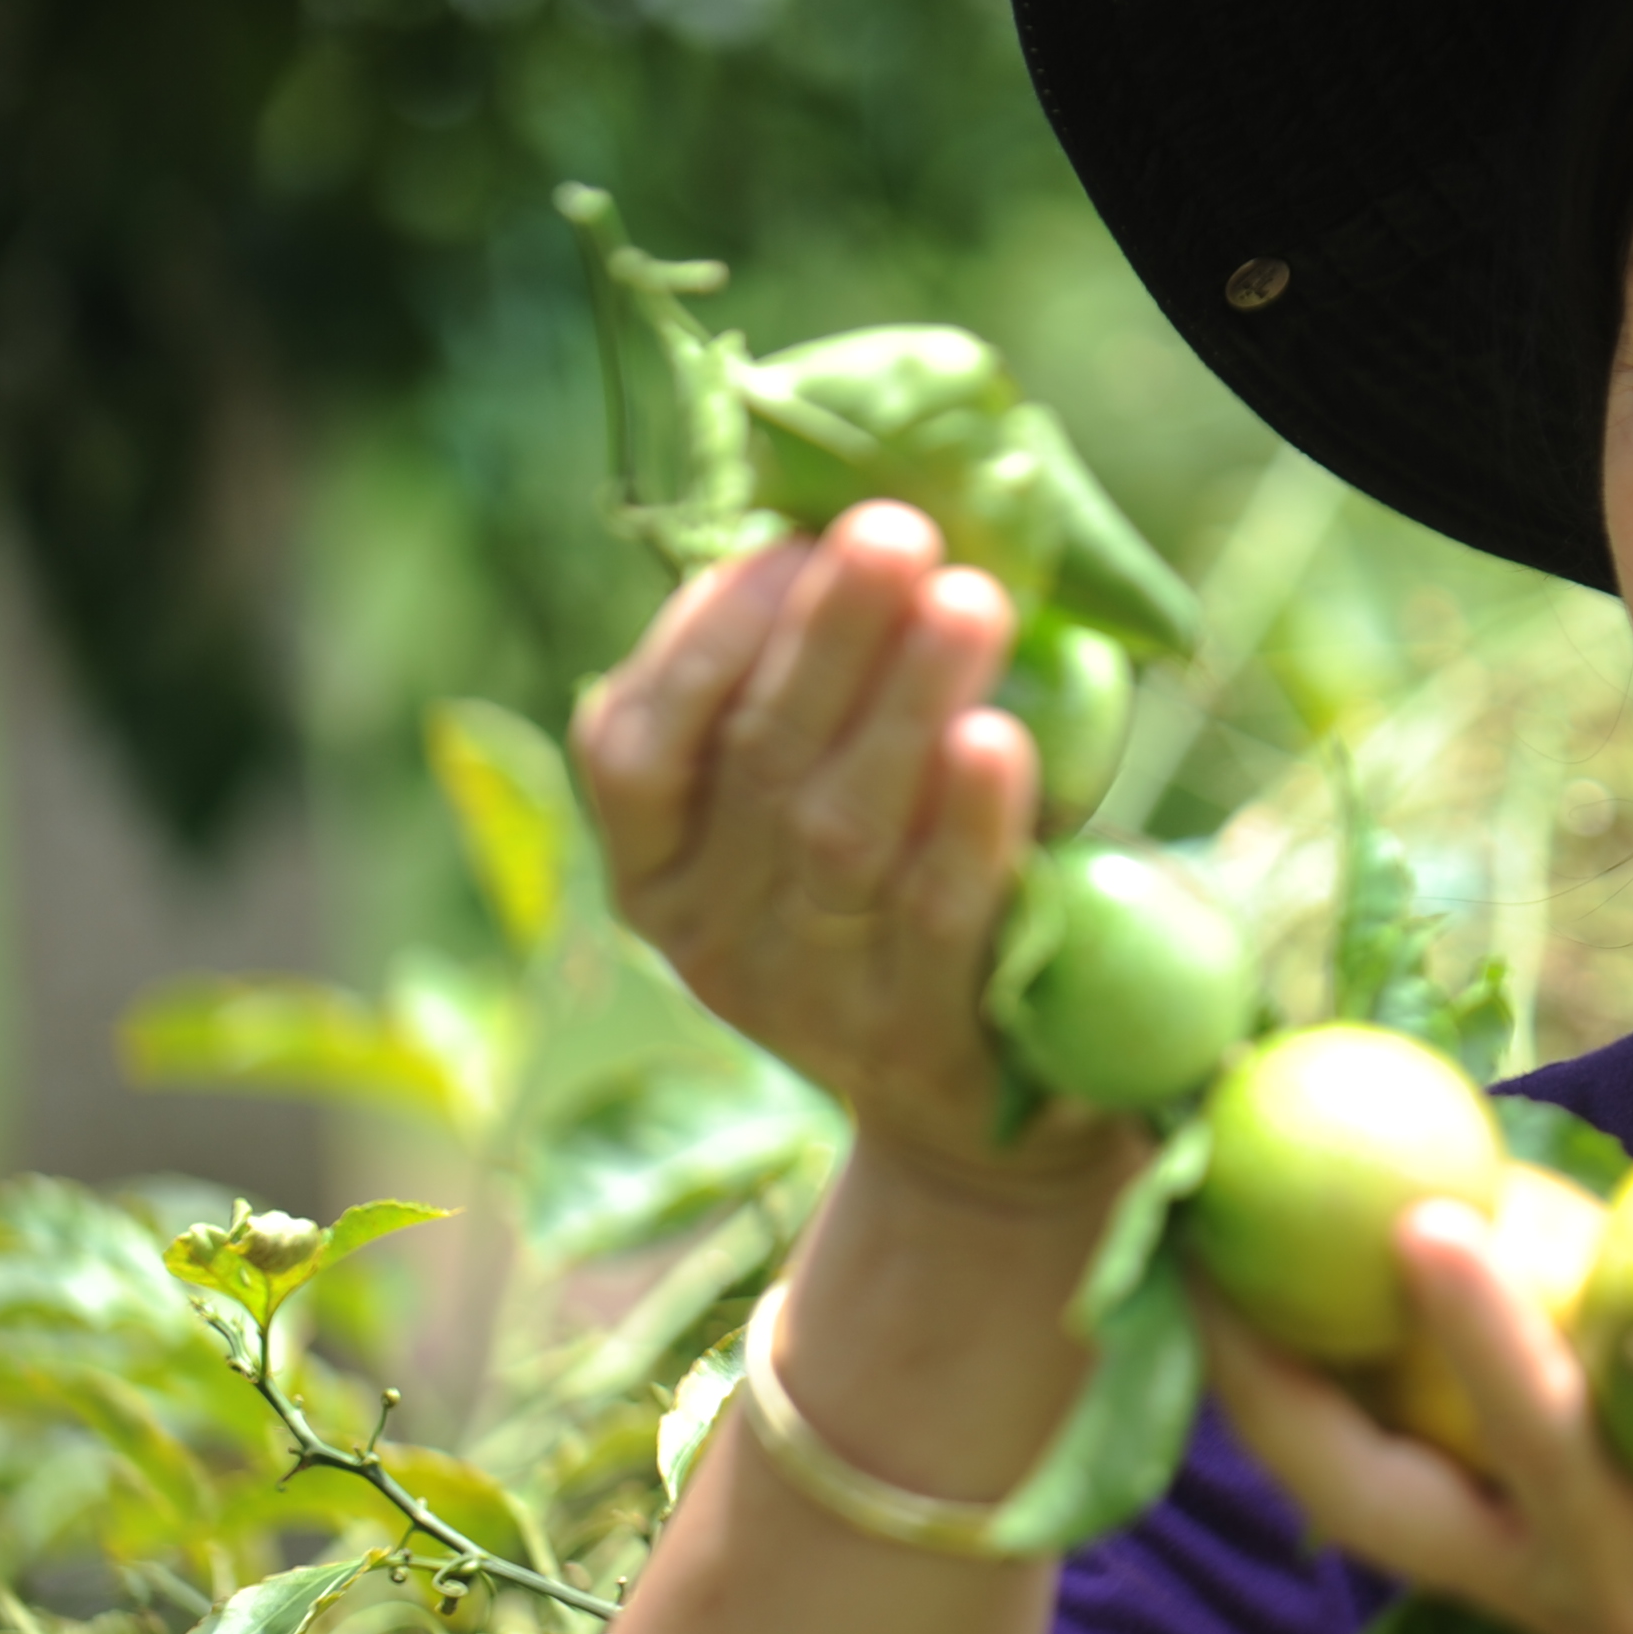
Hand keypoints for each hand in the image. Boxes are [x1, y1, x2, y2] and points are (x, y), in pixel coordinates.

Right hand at [574, 501, 1112, 1197]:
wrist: (977, 1108)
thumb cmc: (895, 899)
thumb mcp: (807, 812)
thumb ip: (807, 701)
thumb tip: (849, 524)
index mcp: (654, 868)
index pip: (632, 749)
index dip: (702, 637)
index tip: (785, 541)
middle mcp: (711, 936)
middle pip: (759, 766)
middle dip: (828, 635)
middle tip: (895, 530)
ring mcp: (809, 995)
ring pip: (841, 831)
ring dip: (905, 703)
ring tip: (970, 599)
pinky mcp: (917, 1038)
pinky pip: (937, 917)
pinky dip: (966, 824)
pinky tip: (999, 741)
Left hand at [1207, 1201, 1632, 1633]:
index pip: (1548, 1451)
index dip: (1485, 1338)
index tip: (1430, 1217)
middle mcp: (1559, 1592)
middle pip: (1364, 1496)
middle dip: (1271, 1376)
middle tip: (1201, 1229)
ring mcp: (1524, 1587)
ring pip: (1350, 1492)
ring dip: (1270, 1380)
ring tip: (1201, 1234)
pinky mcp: (1520, 1561)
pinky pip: (1394, 1469)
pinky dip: (1336, 1381)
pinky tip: (1306, 1268)